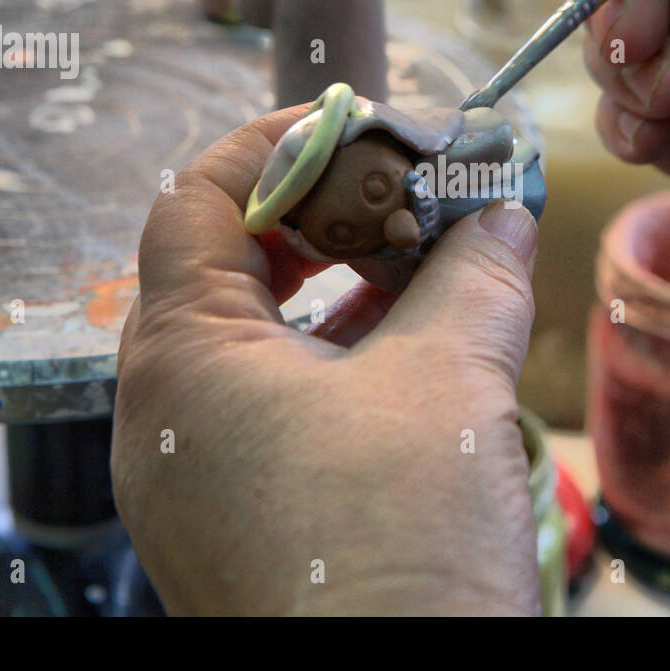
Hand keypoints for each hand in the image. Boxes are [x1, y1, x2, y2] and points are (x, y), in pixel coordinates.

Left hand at [111, 108, 541, 614]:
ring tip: (423, 262)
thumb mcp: (447, 381)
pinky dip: (335, 356)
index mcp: (182, 358)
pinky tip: (411, 347)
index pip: (194, 197)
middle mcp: (165, 413)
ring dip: (335, 285)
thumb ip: (474, 274)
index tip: (360, 124)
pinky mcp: (235, 516)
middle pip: (222, 262)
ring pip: (252, 336)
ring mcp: (194, 473)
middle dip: (322, 213)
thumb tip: (504, 210)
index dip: (277, 143)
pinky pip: (270, 402)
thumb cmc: (395, 546)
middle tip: (407, 190)